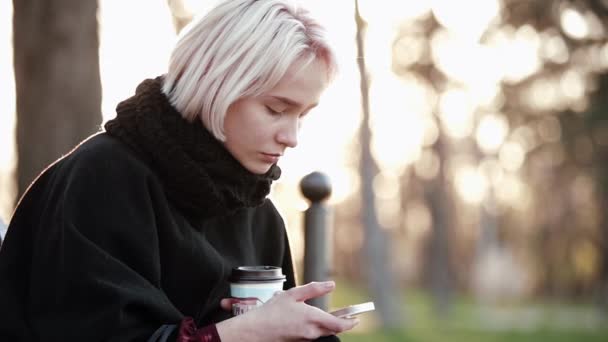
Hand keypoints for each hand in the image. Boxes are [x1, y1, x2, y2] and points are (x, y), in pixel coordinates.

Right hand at [216, 281, 358, 341]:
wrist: (255, 331)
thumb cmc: (271, 312)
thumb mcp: (292, 294)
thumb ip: (314, 289)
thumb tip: (331, 285)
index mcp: (312, 318)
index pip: (339, 324)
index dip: (350, 322)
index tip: (357, 318)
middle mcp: (311, 332)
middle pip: (333, 329)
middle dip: (341, 323)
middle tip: (347, 316)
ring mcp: (305, 339)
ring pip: (322, 332)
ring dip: (328, 325)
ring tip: (327, 316)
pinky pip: (312, 335)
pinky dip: (316, 328)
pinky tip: (308, 320)